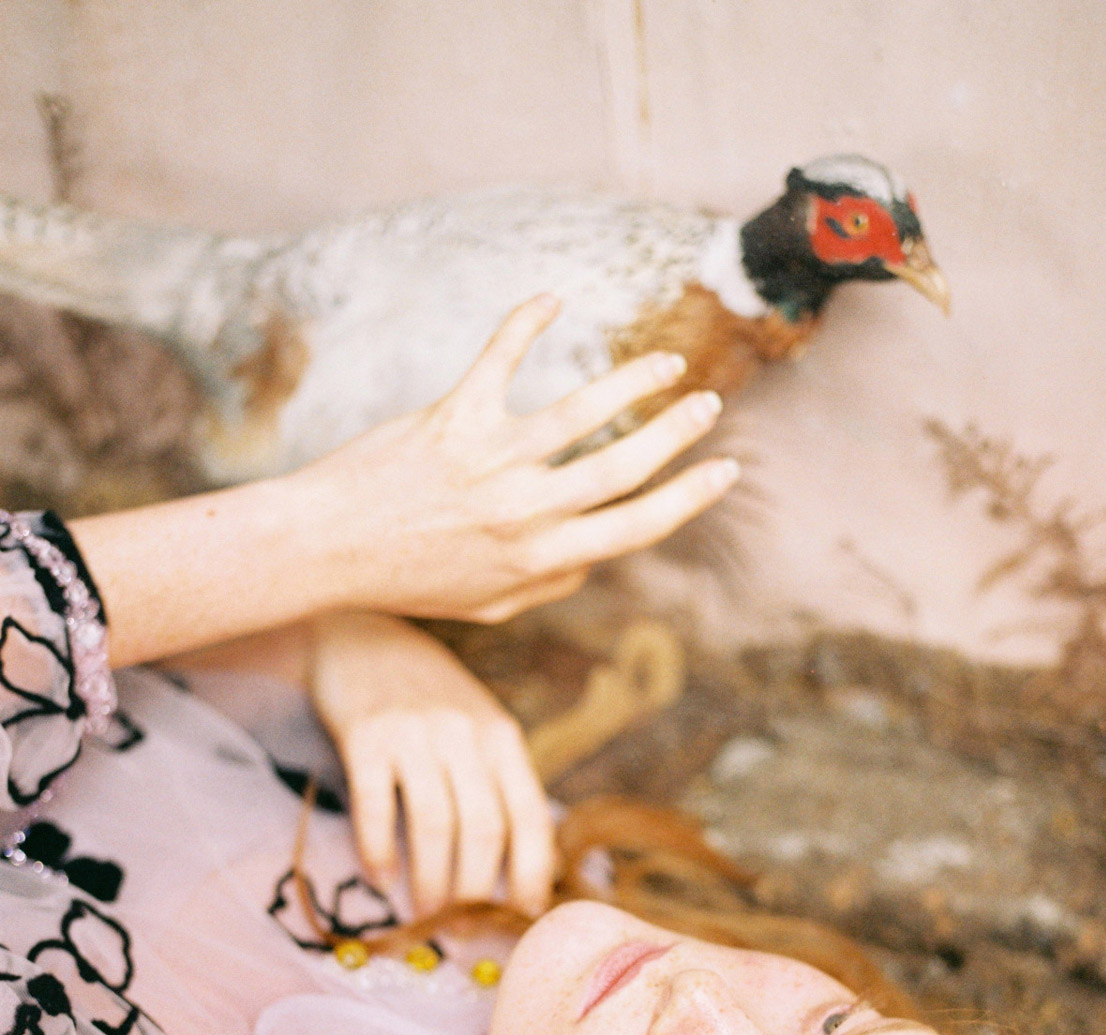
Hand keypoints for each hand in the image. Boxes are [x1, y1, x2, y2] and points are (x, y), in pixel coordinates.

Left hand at [290, 294, 738, 624]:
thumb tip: (593, 560)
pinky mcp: (452, 418)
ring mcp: (490, 462)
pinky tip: (552, 301)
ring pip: (582, 411)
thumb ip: (547, 586)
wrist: (323, 549)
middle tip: (709, 403)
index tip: (724, 470)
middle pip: (624, 465)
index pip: (636, 526)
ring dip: (634, 381)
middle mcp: (523, 512)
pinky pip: (500, 358)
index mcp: (540, 560)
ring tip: (666, 361)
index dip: (689, 497)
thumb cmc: (405, 580)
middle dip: (677, 431)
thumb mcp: (486, 605)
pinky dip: (527, 322)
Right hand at [310, 610, 553, 917]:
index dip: (531, 873)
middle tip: (461, 928)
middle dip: (474, 891)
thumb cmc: (426, 698)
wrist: (360, 637)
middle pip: (483, 830)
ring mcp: (415, 732)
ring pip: (435, 825)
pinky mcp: (366, 735)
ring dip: (430, 882)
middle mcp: (466, 733)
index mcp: (503, 738)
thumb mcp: (477, 729)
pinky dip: (380, 852)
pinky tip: (381, 878)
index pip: (530, 816)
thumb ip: (497, 784)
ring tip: (425, 915)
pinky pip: (377, 807)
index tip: (522, 915)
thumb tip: (520, 870)